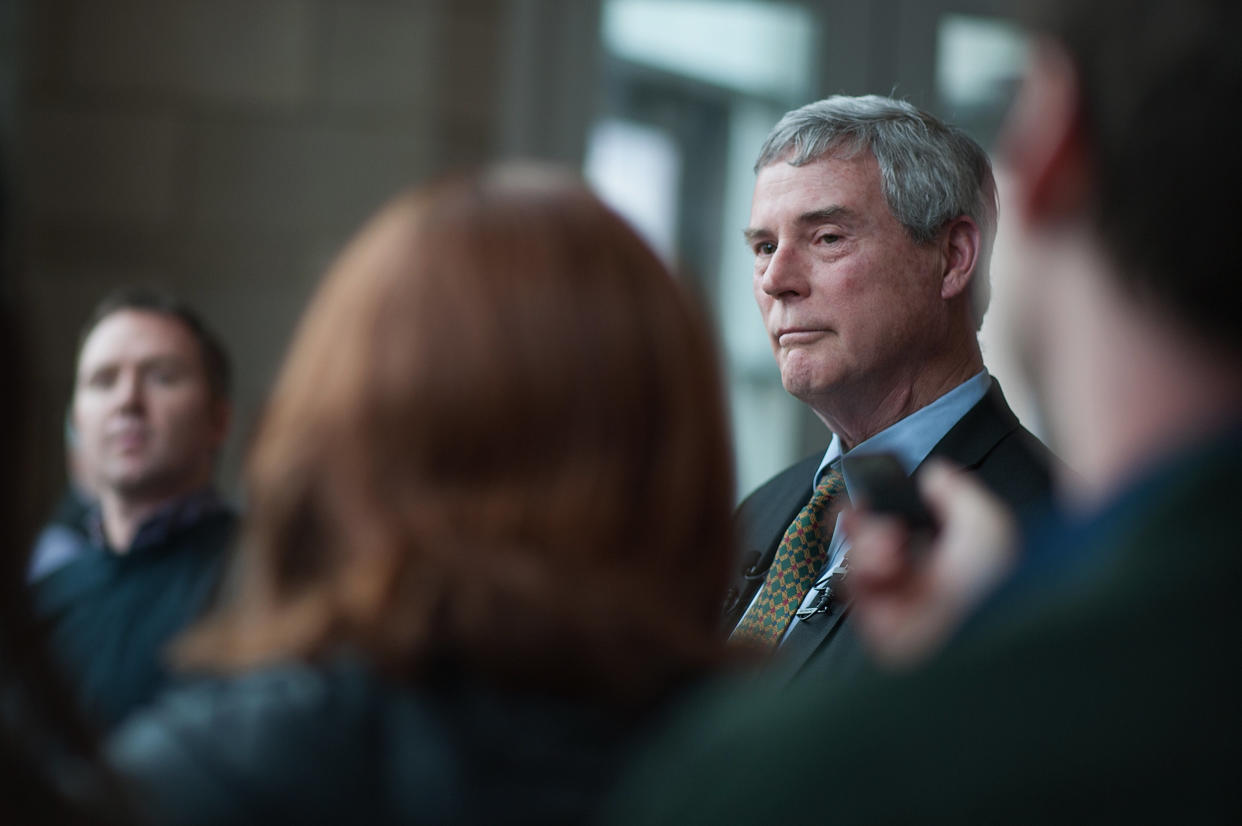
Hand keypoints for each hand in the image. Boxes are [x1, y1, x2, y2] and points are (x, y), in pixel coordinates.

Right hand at [844, 460, 1017, 668]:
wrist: (985, 637)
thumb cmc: (999, 590)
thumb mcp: (987, 524)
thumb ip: (960, 492)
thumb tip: (936, 473)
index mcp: (952, 559)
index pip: (910, 527)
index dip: (888, 507)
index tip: (877, 490)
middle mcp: (924, 582)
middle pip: (876, 543)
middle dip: (865, 522)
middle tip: (859, 511)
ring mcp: (901, 604)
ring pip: (861, 563)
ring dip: (866, 545)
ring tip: (887, 546)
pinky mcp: (880, 626)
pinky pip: (854, 590)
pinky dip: (860, 571)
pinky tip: (881, 565)